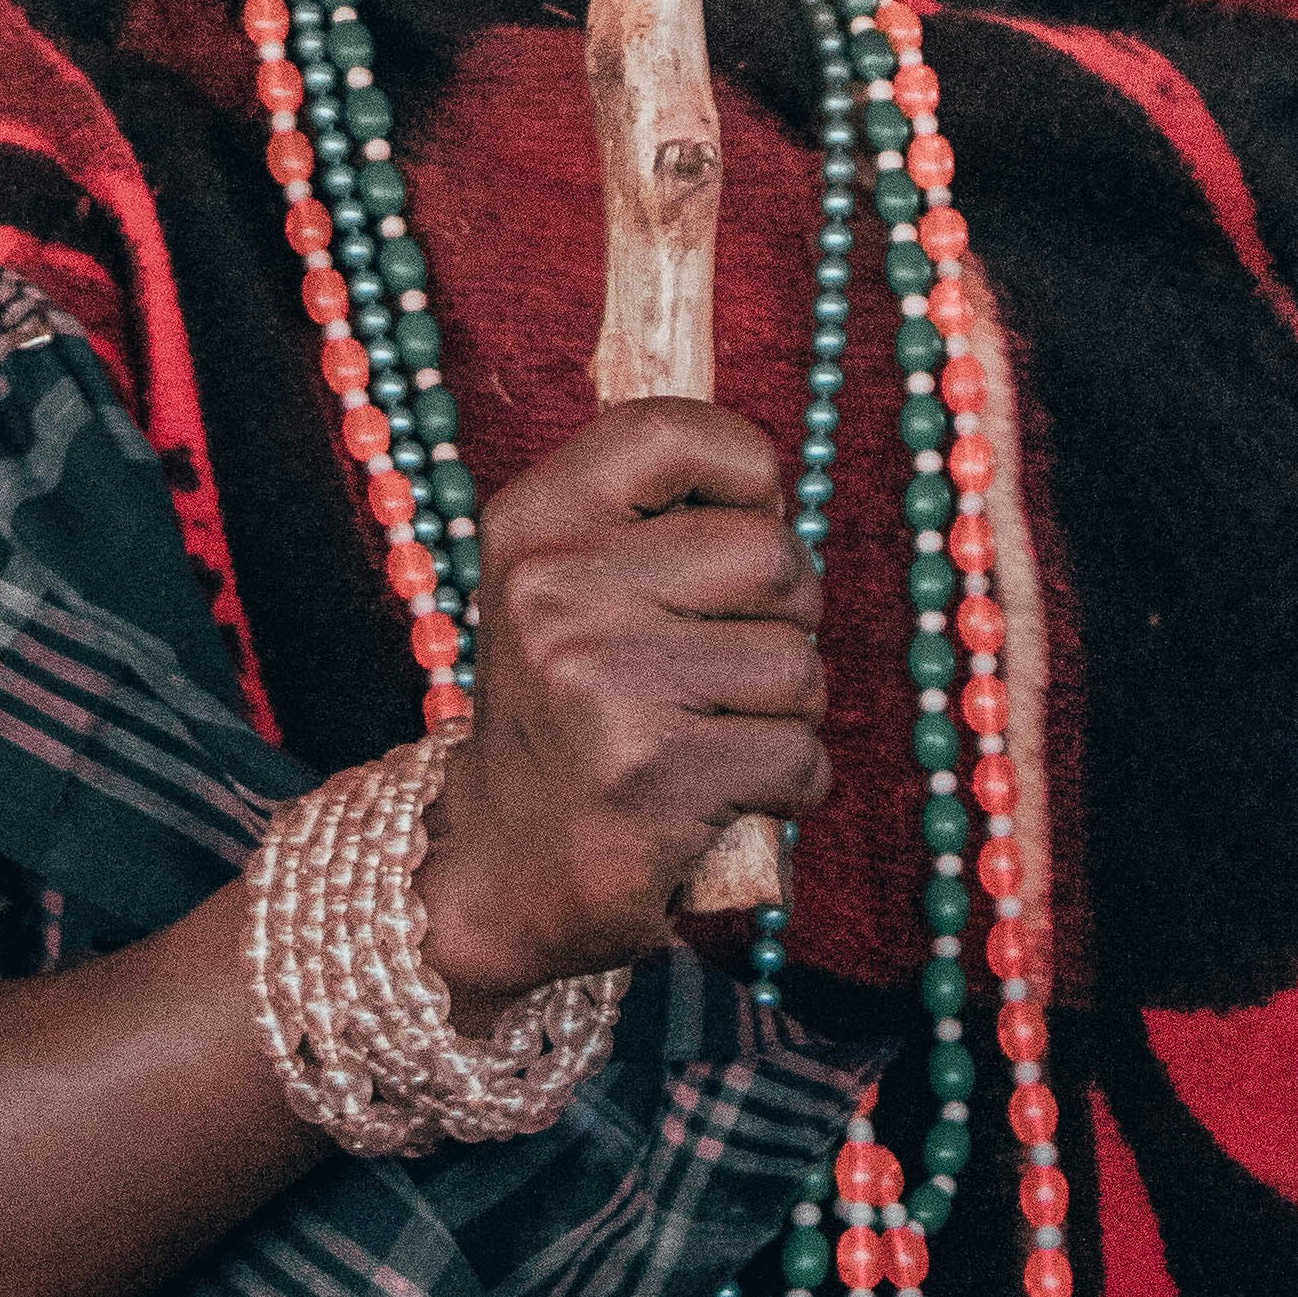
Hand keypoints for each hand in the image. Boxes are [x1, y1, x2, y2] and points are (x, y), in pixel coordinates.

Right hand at [412, 400, 827, 1018]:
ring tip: (720, 728)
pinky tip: (727, 792)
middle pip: (772, 555)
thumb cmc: (563, 707)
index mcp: (534, 522)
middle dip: (788, 612)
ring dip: (788, 708)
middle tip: (736, 653)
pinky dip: (790, 783)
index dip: (746, 469)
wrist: (498, 864)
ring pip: (797, 663)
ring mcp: (603, 684)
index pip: (673, 433)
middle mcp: (556, 590)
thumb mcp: (563, 582)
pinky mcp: (655, 777)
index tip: (748, 514)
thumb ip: (649, 518)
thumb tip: (773, 486)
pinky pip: (799, 755)